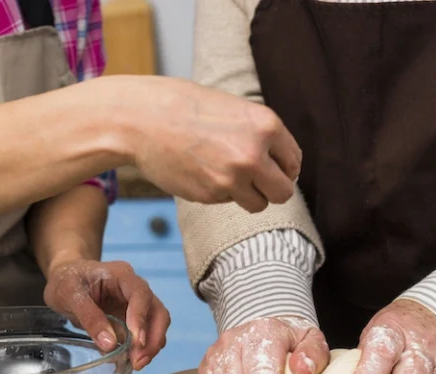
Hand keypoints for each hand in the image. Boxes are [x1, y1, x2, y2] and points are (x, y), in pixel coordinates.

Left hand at [43, 259, 170, 370]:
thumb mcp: (70, 295)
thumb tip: (110, 344)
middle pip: (157, 311)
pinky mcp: (132, 318)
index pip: (140, 294)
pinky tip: (129, 361)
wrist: (64, 278)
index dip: (141, 318)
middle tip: (138, 362)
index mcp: (122, 275)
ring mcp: (136, 304)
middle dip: (152, 338)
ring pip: (156, 324)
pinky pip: (144, 334)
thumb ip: (90, 317)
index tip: (136, 342)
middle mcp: (135, 289)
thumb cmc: (66, 281)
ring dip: (150, 346)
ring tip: (135, 365)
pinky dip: (141, 349)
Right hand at [106, 76, 301, 212]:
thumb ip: (259, 134)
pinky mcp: (211, 194)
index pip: (293, 161)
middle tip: (256, 181)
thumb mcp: (234, 109)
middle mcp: (254, 154)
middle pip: (284, 191)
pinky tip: (202, 172)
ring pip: (260, 204)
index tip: (271, 166)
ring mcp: (232, 178)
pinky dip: (221, 193)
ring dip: (248, 195)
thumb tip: (279, 162)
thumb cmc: (185, 107)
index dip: (283, 167)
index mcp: (266, 125)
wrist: (142, 119)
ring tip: (227, 176)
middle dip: (272, 188)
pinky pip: (229, 202)